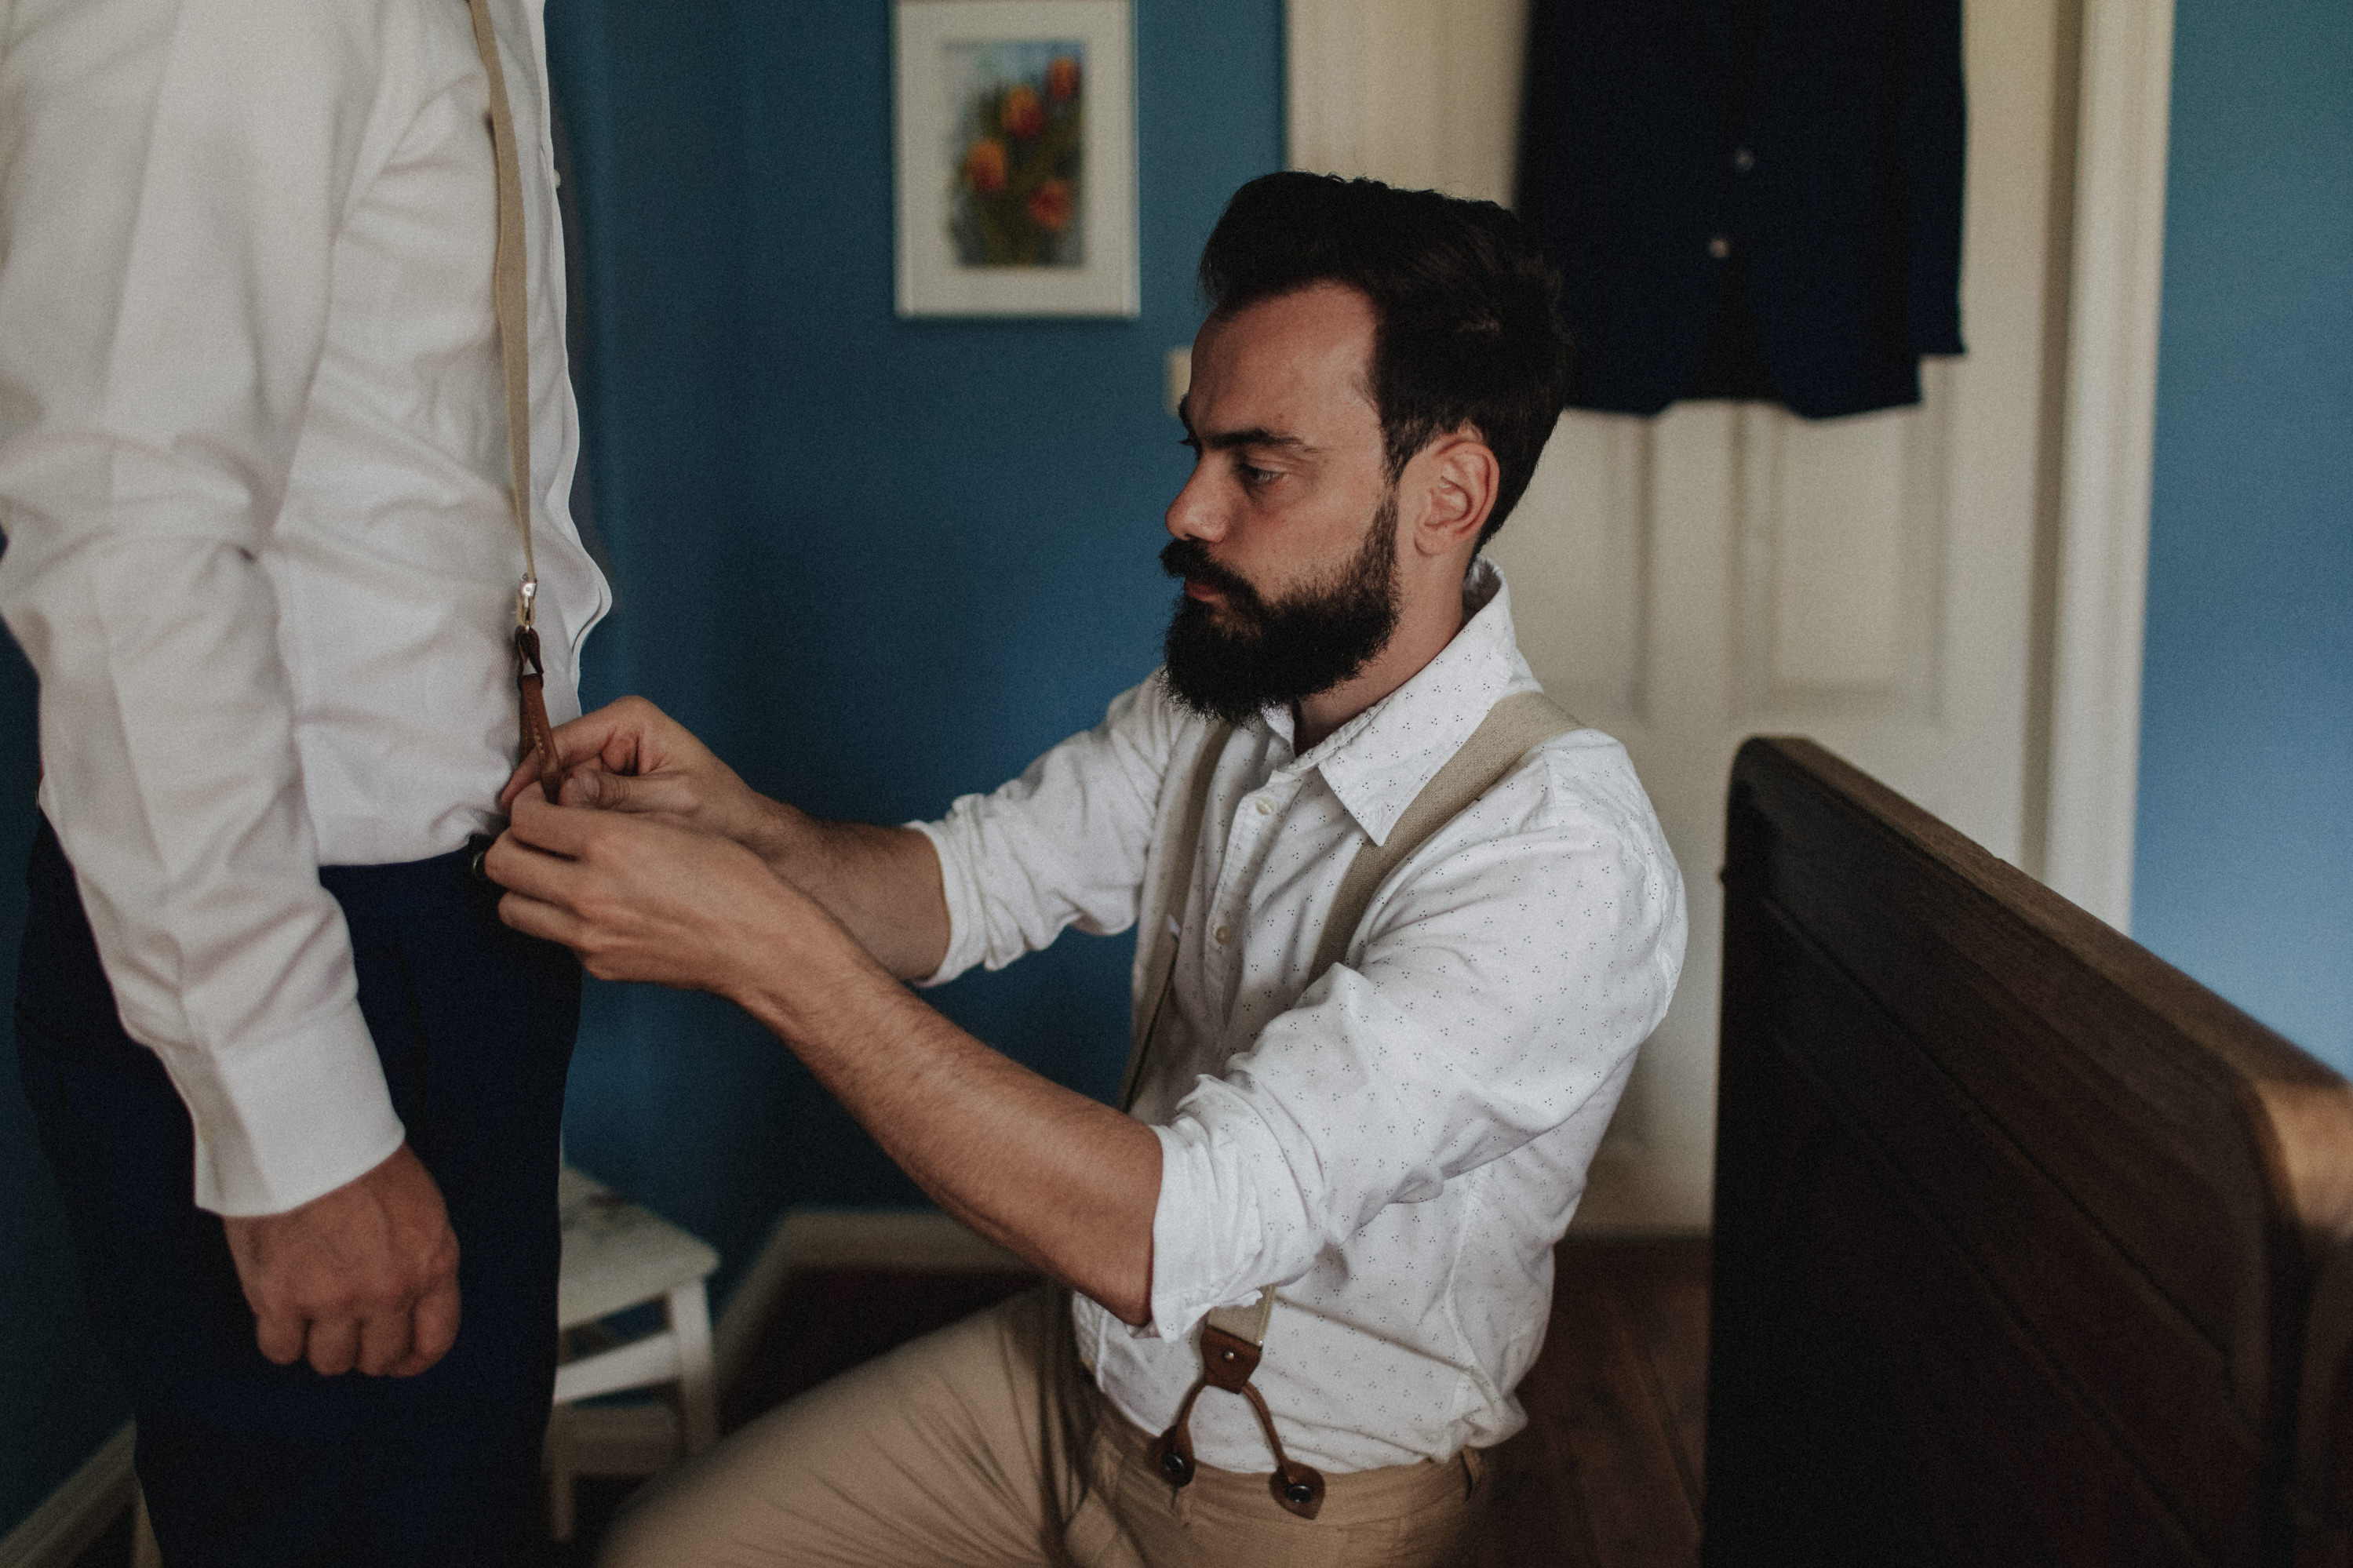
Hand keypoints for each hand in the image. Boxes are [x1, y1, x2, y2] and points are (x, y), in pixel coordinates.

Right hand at [220, 1143, 460, 1377]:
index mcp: (433, 1263)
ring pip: (331, 1361)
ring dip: (320, 1342)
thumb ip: (418, 1259)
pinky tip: (281, 1309)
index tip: (397, 1359)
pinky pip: (281, 1350)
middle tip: (345, 1325)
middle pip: (379, 1357)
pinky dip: (280, 1336)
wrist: (305, 1129)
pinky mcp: (281, 1299)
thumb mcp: (420, 1207)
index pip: (435, 1340)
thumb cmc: (359, 1157)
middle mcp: (390, 1289)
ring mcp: (336, 1299)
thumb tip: (407, 1303)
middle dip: (364, 1347)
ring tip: (311, 1308)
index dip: (412, 1358)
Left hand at [488, 790, 830, 997]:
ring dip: (523, 884)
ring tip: (552, 872)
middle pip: (503, 863)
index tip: (540, 803)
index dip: (528, 803)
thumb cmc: (729, 877)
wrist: (758, 942)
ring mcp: (587, 935)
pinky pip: (550, 935)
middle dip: (513, 842)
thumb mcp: (669, 822)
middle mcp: (588, 891)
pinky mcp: (597, 964)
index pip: (525, 818)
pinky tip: (589, 904)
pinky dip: (556, 917)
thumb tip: (561, 809)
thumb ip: (607, 813)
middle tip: (537, 835)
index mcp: (608, 843)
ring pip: (511, 906)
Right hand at [498, 696, 771, 849]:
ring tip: (553, 848)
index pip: (562, 740)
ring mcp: (610, 758)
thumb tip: (565, 796)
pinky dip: (572, 825)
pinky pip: (576, 805)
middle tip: (529, 837)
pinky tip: (570, 849)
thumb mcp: (671, 802)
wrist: (747, 835)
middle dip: (543, 800)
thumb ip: (618, 798)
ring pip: (561, 788)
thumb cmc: (723, 812)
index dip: (534, 776)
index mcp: (631, 719)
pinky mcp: (609, 786)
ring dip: (556, 817)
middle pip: (555, 763)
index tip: (516, 809)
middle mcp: (616, 732)